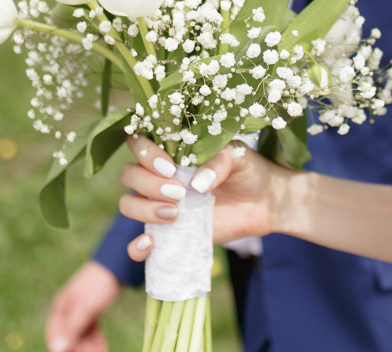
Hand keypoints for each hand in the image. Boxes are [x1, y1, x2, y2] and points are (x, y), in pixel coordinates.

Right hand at [44, 260, 120, 351]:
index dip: (63, 348)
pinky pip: (89, 331)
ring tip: (101, 351)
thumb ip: (72, 329)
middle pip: (69, 338)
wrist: (117, 267)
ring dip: (89, 346)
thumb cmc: (98, 284)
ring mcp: (79, 312)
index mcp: (60, 308)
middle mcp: (67, 312)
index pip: (54, 336)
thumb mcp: (86, 308)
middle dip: (80, 348)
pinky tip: (102, 347)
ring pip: (80, 336)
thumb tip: (57, 349)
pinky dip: (95, 340)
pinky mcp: (90, 312)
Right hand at [117, 135, 285, 261]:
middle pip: (129, 175)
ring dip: (143, 209)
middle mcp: (160, 177)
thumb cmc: (247, 171)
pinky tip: (151, 242)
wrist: (264, 203)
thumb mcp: (239, 156)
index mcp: (172, 152)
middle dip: (147, 183)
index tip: (170, 166)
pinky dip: (136, 246)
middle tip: (179, 192)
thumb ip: (219, 160)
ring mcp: (161, 206)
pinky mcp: (169, 233)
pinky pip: (137, 245)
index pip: (137, 144)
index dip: (144, 153)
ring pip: (128, 205)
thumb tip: (197, 184)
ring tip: (175, 213)